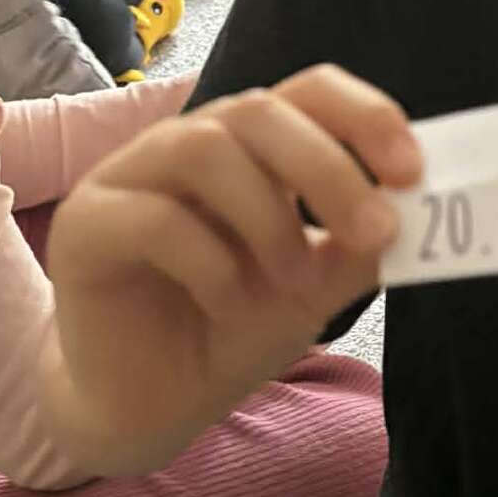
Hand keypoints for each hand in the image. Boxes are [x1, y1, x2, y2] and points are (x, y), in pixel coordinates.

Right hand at [44, 66, 421, 468]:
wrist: (153, 405)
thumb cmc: (231, 330)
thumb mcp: (315, 289)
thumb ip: (357, 248)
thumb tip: (414, 210)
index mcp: (252, 146)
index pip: (310, 91)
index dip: (366, 117)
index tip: (412, 172)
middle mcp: (189, 144)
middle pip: (258, 110)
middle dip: (328, 169)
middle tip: (374, 233)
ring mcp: (128, 177)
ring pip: (202, 148)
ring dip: (267, 218)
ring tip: (292, 282)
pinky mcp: (84, 225)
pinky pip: (153, 217)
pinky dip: (210, 263)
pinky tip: (228, 303)